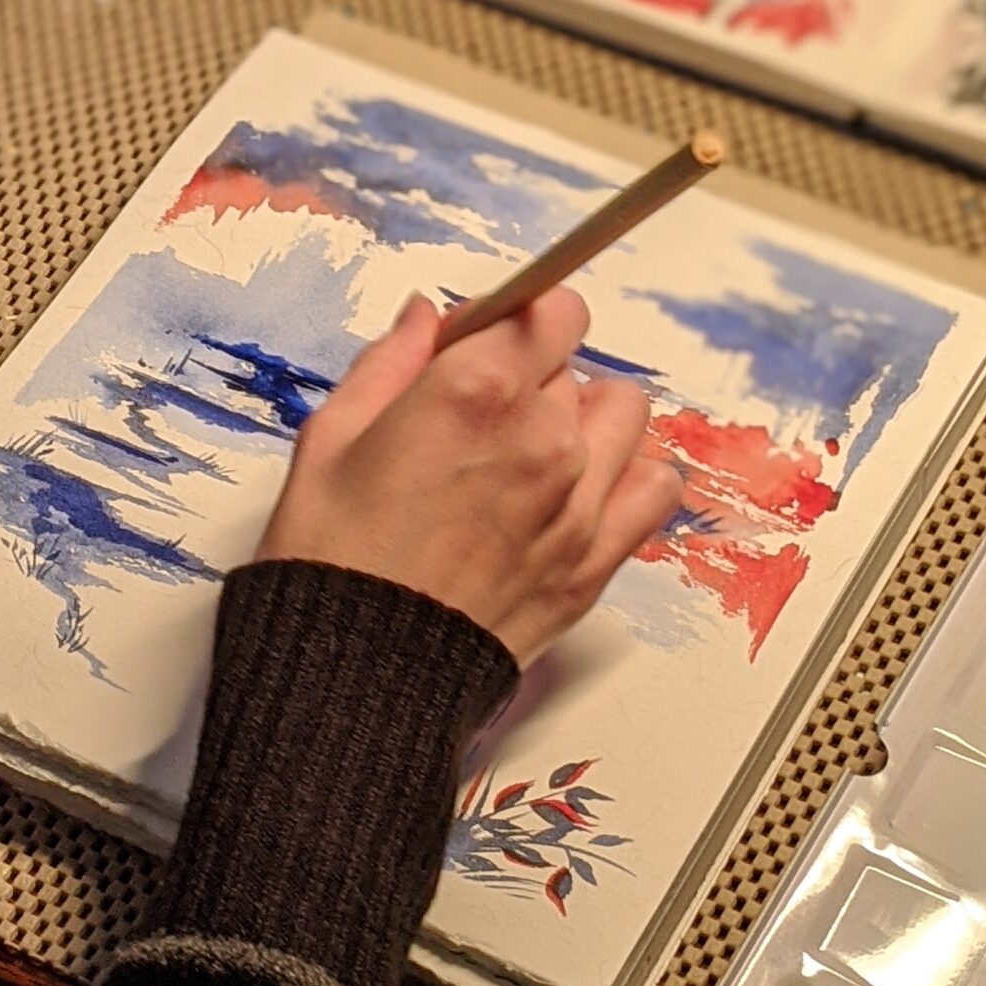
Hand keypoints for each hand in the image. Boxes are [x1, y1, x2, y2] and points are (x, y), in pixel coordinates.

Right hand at [257, 289, 681, 665]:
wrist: (356, 675)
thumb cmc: (330, 562)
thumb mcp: (329, 439)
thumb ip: (388, 364)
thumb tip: (423, 318)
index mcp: (474, 392)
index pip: (551, 309)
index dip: (515, 320)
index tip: (483, 342)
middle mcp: (541, 438)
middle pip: (572, 367)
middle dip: (528, 379)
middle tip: (473, 420)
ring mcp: (577, 502)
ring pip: (622, 416)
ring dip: (585, 420)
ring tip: (532, 452)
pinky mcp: (593, 560)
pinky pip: (655, 487)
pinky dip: (630, 478)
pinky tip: (581, 491)